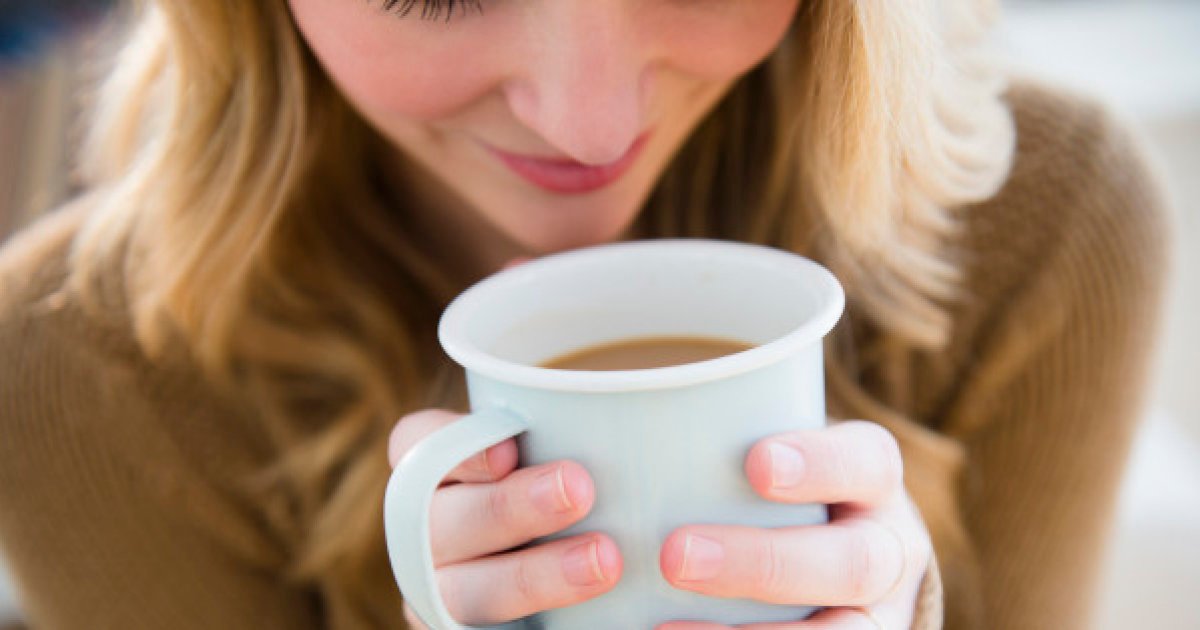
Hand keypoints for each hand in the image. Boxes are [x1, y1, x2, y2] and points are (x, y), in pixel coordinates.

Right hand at [388, 409, 622, 628]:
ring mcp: (445, 590)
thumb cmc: (590, 488)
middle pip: (440, 518)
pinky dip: (530, 626)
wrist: (585, 583)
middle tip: (581, 489)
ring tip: (605, 562)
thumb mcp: (580, 448)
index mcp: (438, 469)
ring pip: (463, 591)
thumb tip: (672, 410)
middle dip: (507, 506)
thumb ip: (590, 428)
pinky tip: (587, 618)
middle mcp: (429, 531)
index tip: (510, 449)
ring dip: (531, 577)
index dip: (455, 447)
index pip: (417, 444)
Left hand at [658, 421, 931, 629]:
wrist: (832, 552)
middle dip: (764, 563)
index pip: (867, 463)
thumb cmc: (773, 487)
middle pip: (851, 562)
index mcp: (873, 478)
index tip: (757, 464)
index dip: (820, 464)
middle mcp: (890, 548)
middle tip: (675, 556)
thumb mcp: (770, 450)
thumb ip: (721, 436)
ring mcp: (878, 611)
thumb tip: (601, 415)